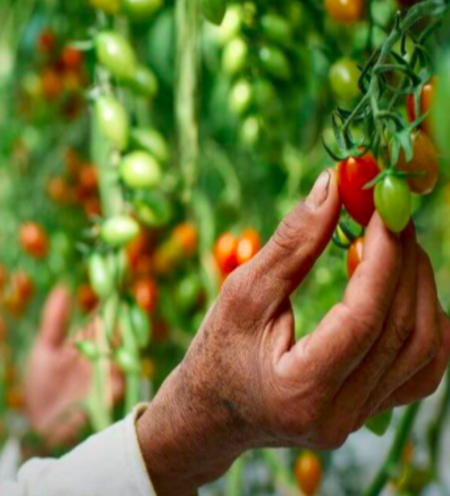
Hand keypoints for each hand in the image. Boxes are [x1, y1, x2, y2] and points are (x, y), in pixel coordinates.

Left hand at [25, 286, 121, 445]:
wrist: (38, 421)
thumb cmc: (40, 384)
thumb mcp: (45, 349)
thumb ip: (55, 321)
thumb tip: (64, 288)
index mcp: (84, 343)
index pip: (100, 321)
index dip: (106, 305)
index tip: (111, 287)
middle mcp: (98, 357)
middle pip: (114, 336)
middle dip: (118, 322)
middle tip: (119, 307)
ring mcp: (104, 377)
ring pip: (120, 357)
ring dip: (120, 346)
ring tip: (115, 333)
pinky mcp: (106, 398)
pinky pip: (118, 383)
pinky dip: (116, 373)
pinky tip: (112, 364)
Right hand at [137, 170, 449, 495]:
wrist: (213, 413)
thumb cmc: (217, 351)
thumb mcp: (241, 294)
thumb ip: (291, 244)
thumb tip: (333, 187)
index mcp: (298, 390)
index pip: (365, 318)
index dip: (384, 257)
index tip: (384, 208)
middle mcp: (338, 415)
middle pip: (403, 331)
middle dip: (405, 263)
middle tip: (391, 214)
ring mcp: (361, 420)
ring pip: (424, 350)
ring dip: (420, 288)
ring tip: (395, 246)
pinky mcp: (372, 414)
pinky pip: (422, 368)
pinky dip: (426, 321)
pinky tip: (404, 289)